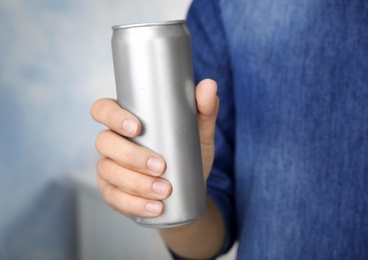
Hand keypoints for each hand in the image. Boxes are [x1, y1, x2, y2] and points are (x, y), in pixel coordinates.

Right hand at [90, 79, 218, 217]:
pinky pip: (115, 198)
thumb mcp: (199, 132)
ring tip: (165, 190)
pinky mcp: (113, 192)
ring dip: (136, 183)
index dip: (112, 116)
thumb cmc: (188, 154)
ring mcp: (109, 168)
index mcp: (126, 121)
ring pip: (109, 172)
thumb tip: (209, 85)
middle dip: (132, 156)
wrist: (188, 190)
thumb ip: (204, 109)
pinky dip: (135, 204)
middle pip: (104, 143)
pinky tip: (155, 207)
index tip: (137, 128)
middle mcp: (112, 143)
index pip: (103, 110)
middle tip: (161, 166)